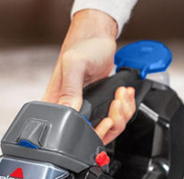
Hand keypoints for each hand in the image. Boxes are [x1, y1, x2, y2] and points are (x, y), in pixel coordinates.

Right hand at [42, 10, 135, 143]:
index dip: (89, 132)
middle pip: (92, 135)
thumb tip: (69, 110)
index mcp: (56, 103)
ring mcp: (87, 110)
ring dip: (121, 114)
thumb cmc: (82, 46)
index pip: (68, 131)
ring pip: (108, 130)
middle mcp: (71, 110)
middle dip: (111, 122)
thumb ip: (70, 88)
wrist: (97, 37)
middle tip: (115, 103)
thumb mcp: (74, 65)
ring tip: (121, 94)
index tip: (103, 121)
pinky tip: (124, 94)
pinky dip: (126, 109)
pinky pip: (116, 119)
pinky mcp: (100, 107)